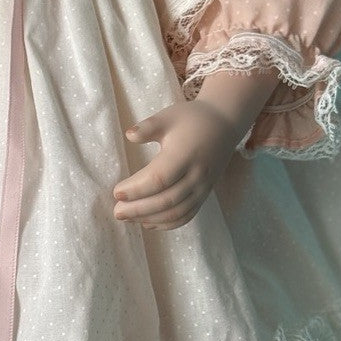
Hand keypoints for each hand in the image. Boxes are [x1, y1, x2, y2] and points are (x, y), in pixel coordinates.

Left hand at [112, 98, 239, 229]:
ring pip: (176, 212)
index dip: (137, 189)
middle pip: (166, 200)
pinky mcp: (205, 194)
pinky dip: (167, 224)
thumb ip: (148, 127)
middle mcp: (196, 174)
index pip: (159, 178)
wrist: (224, 125)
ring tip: (128, 218)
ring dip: (150, 219)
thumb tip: (129, 135)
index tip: (116, 192)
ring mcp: (203, 187)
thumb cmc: (191, 119)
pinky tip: (148, 223)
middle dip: (139, 209)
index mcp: (185, 154)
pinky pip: (187, 215)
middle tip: (117, 212)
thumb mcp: (168, 116)